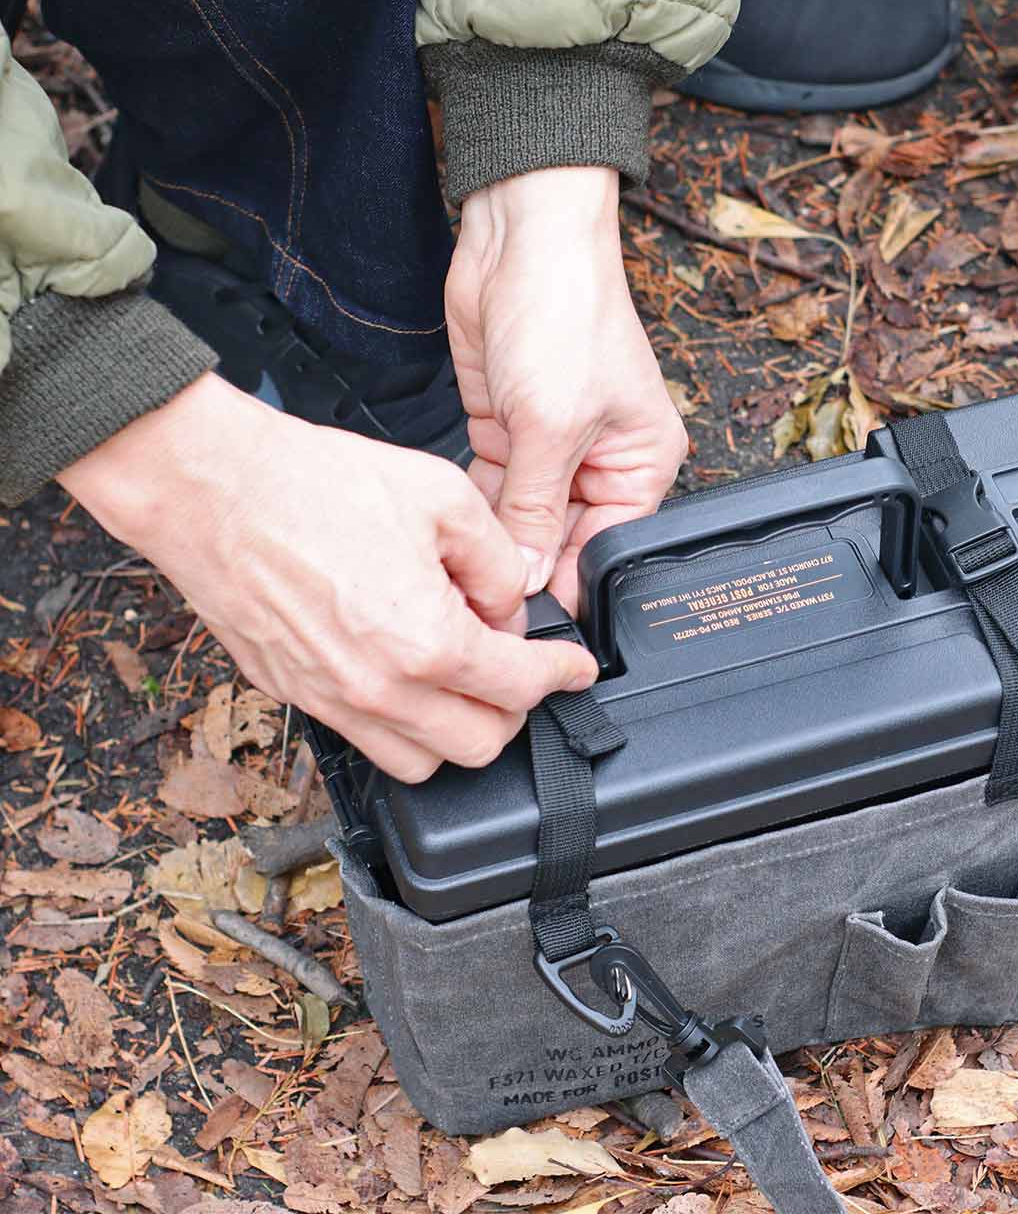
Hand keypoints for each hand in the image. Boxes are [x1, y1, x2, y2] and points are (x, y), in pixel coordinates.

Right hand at [59, 373, 597, 781]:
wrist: (212, 488)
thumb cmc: (316, 484)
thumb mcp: (443, 496)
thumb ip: (497, 562)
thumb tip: (508, 605)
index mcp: (426, 642)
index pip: (520, 688)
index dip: (562, 674)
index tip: (576, 668)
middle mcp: (379, 691)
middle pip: (479, 746)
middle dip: (514, 708)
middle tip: (518, 665)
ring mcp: (330, 702)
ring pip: (422, 763)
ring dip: (457, 729)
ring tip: (461, 675)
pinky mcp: (293, 695)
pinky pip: (366, 741)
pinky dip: (403, 725)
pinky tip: (406, 673)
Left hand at [446, 167, 687, 612]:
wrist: (519, 239)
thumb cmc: (565, 314)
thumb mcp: (551, 427)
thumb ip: (536, 511)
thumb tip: (528, 580)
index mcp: (641, 464)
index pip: (607, 549)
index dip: (567, 584)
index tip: (525, 618)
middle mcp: (601, 462)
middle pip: (563, 540)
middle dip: (528, 564)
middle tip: (488, 600)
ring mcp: (551, 448)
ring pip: (522, 520)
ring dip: (498, 537)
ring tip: (470, 567)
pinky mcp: (508, 431)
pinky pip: (493, 489)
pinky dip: (476, 505)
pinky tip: (458, 525)